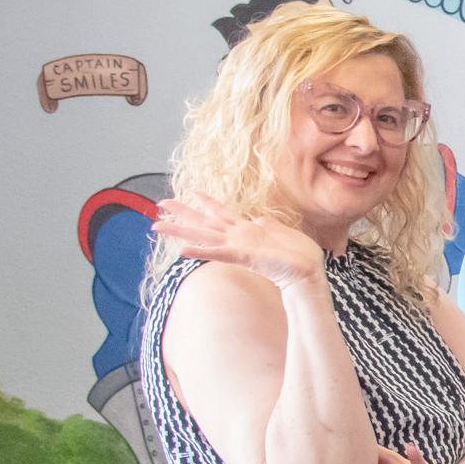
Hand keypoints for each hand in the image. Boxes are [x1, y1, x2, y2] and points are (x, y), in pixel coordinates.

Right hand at [152, 196, 325, 291]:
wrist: (308, 272)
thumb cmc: (298, 254)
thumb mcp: (282, 231)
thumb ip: (267, 223)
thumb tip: (257, 216)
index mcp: (247, 229)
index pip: (221, 212)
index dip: (207, 202)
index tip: (193, 191)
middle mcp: (238, 237)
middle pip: (204, 221)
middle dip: (182, 212)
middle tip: (159, 203)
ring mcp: (238, 246)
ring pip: (203, 235)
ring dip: (180, 230)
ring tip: (157, 225)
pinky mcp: (243, 256)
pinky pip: (218, 253)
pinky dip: (200, 252)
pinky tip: (181, 251)